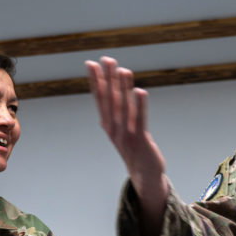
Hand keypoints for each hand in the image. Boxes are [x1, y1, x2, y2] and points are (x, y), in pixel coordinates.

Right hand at [86, 56, 168, 222]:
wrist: (144, 176)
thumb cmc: (134, 149)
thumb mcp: (121, 129)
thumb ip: (116, 111)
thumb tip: (110, 90)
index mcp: (108, 124)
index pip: (100, 98)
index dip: (95, 80)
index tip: (91, 63)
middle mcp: (114, 129)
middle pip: (109, 100)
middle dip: (107, 78)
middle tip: (106, 59)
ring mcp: (126, 136)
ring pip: (123, 107)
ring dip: (122, 88)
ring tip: (122, 69)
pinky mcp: (140, 141)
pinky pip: (140, 120)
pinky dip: (140, 105)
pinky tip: (140, 91)